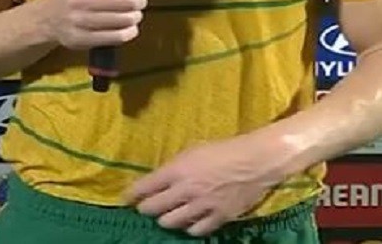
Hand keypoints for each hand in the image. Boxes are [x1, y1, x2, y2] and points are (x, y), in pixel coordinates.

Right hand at [41, 0, 161, 50]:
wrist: (48, 19)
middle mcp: (81, 0)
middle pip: (126, 2)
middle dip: (139, 2)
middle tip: (138, 2)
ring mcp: (81, 22)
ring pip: (124, 20)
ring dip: (135, 17)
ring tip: (132, 14)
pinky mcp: (83, 40)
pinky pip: (118, 37)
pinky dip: (129, 32)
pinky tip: (127, 28)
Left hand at [126, 134, 284, 236]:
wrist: (256, 161)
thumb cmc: (223, 149)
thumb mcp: (192, 151)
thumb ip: (174, 167)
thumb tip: (159, 179)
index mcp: (176, 170)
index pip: (144, 188)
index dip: (131, 195)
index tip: (125, 198)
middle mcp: (185, 190)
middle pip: (153, 209)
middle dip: (145, 209)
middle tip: (145, 207)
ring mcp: (202, 206)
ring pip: (171, 223)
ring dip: (165, 220)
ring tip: (166, 215)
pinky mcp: (219, 217)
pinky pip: (196, 231)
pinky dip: (189, 228)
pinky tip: (189, 223)